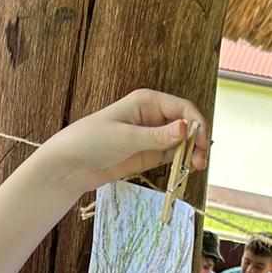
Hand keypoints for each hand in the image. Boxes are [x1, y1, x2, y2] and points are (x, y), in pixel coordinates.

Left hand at [43, 89, 209, 195]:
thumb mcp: (126, 137)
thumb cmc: (91, 141)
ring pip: (182, 142)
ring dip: (192, 153)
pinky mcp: (148, 154)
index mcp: (148, 101)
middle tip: (200, 161)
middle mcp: (153, 116)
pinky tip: (185, 170)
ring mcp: (152, 136)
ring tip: (195, 168)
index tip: (202, 143)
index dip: (196, 123)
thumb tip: (186, 127)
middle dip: (197, 140)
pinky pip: (172, 155)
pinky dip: (181, 162)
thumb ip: (158, 136)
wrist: (69, 165)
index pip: (183, 108)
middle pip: (187, 125)